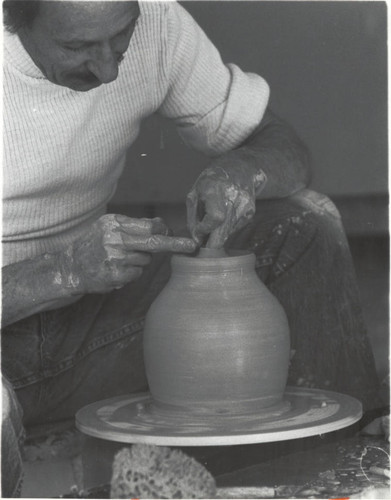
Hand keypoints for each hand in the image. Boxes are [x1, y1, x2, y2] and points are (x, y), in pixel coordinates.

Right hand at [69, 214, 196, 293]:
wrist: (71, 266)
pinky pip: (137, 273)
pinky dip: (131, 272)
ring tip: (118, 259)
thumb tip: (162, 225)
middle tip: (192, 245)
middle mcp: (115, 239)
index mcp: (115, 224)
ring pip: (145, 260)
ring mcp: (115, 258)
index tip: (177, 235)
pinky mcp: (116, 275)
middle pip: (153, 242)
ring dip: (138, 261)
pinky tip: (116, 269)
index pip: (148, 226)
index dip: (164, 232)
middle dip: (175, 244)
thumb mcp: (110, 227)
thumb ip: (135, 225)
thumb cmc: (94, 244)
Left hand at [187, 156, 266, 247]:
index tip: (198, 233)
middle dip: (211, 242)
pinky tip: (225, 214)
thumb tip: (196, 239)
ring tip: (213, 218)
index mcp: (216, 190)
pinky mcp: (251, 212)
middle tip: (203, 242)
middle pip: (223, 231)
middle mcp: (234, 198)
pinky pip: (235, 228)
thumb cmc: (212, 180)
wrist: (238, 167)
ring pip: (228, 233)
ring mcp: (245, 205)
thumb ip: (193, 218)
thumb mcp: (195, 193)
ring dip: (218, 233)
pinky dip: (226, 227)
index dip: (205, 229)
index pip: (214, 218)